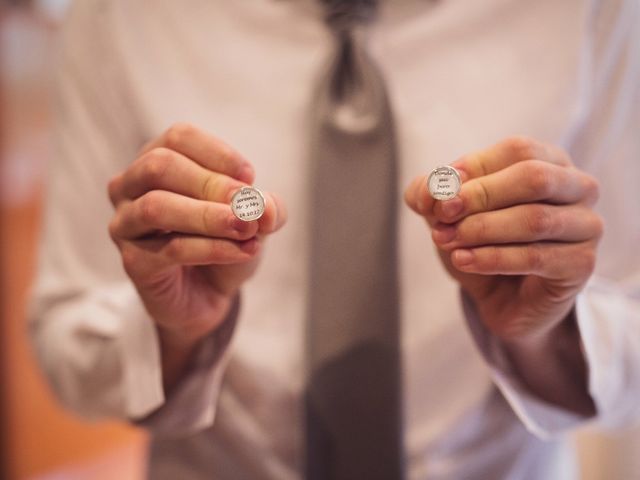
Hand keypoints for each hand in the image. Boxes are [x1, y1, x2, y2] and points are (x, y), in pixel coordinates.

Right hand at [108, 123, 285, 388]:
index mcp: (156, 160)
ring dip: (209, 216)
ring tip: (247, 228)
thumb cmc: (225, 241)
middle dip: (210, 184)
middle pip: (159, 166)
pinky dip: (213, 248)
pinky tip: (244, 251)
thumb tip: (266, 207)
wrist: (209, 294)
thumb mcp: (254, 219)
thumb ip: (266, 208)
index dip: (217, 153)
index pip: (178, 137)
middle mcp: (130, 187)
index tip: (250, 177)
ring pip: (156, 207)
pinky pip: (171, 248)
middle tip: (248, 205)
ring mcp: (125, 224)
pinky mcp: (133, 262)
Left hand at [405, 136, 602, 342]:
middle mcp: (577, 187)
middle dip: (479, 196)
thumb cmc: (481, 242)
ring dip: (481, 230)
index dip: (473, 169)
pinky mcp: (582, 263)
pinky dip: (491, 258)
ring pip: (534, 219)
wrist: (502, 299)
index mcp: (549, 161)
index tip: (439, 193)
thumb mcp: (449, 213)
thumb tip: (429, 190)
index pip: (516, 150)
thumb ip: (431, 193)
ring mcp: (586, 225)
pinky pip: (535, 257)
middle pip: (533, 177)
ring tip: (447, 240)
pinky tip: (463, 260)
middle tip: (442, 216)